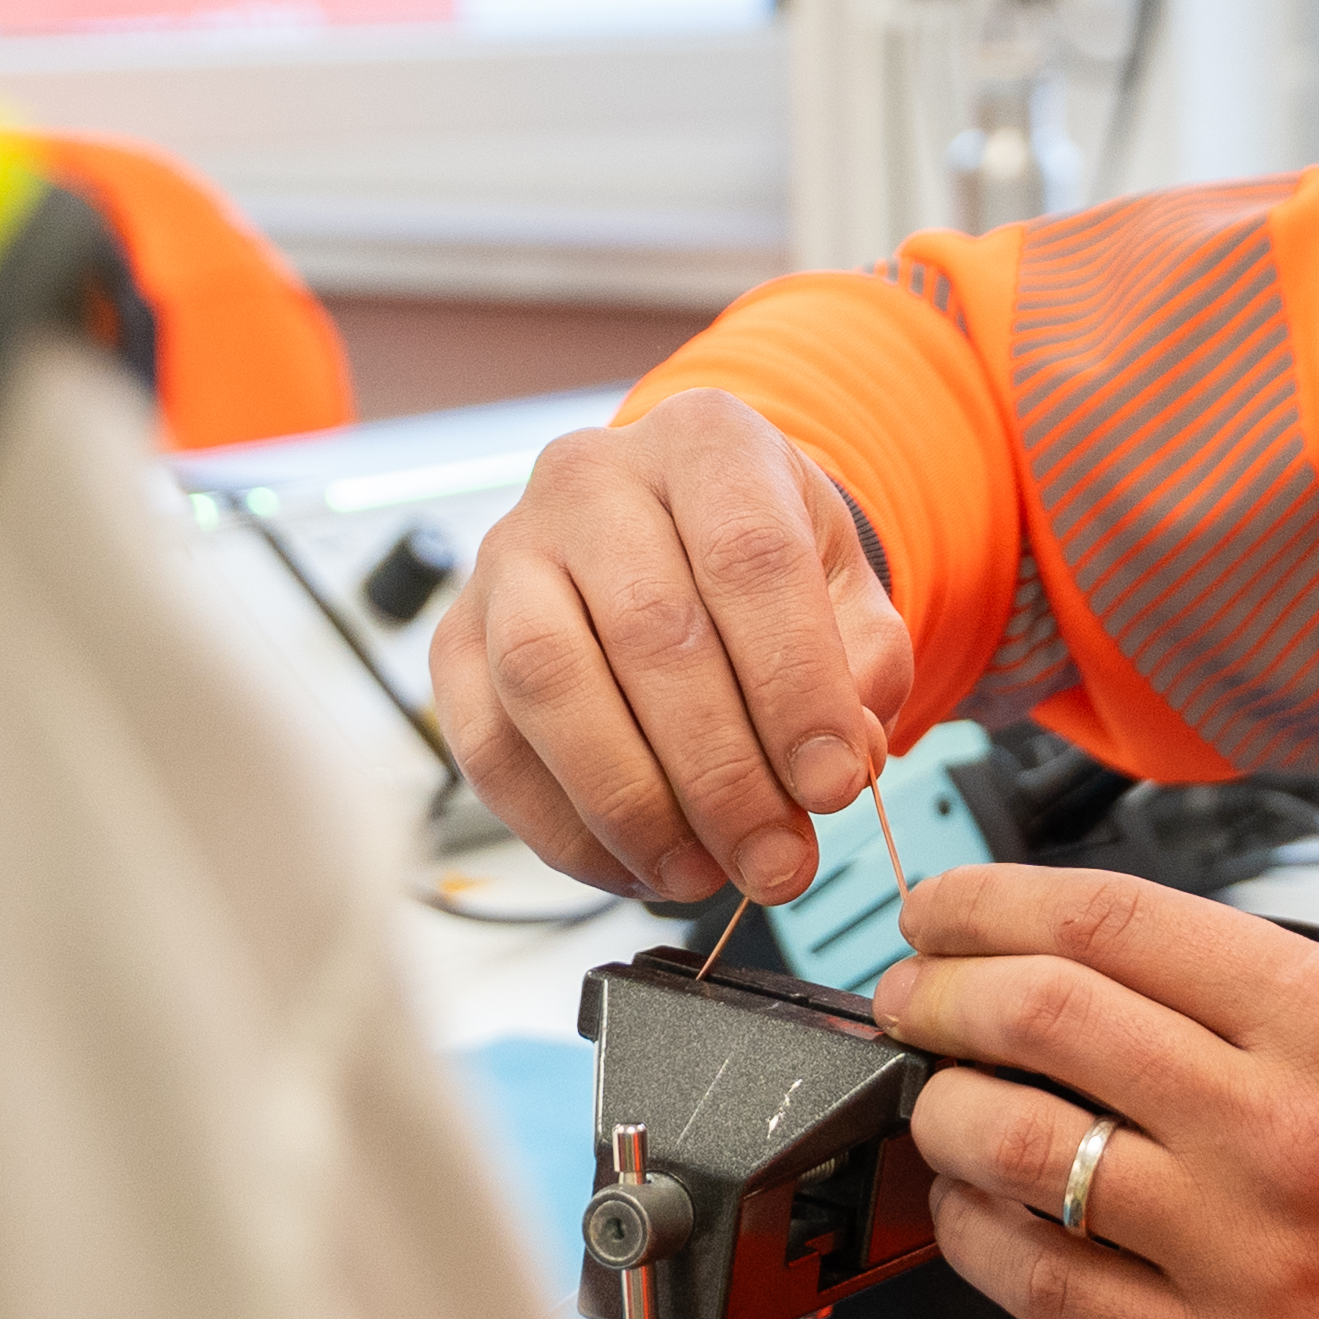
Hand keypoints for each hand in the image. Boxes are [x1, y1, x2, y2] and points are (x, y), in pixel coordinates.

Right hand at [433, 391, 919, 907]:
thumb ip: (863, 669)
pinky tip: (633, 865)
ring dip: (632, 804)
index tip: (834, 786)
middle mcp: (590, 479)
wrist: (676, 536)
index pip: (750, 558)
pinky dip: (562, 826)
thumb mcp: (846, 588)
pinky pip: (488, 744)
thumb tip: (841, 764)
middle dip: (722, 774)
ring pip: (550, 683)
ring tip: (700, 875)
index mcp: (705, 443)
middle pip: (649, 630)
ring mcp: (507, 554)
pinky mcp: (455, 637)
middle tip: (775, 862)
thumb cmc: (763, 565)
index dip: (796, 686)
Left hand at [873, 864, 1318, 1318]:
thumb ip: (1238, 981)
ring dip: (941, 1108)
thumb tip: (1065, 947)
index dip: (988, 904)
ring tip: (938, 1098)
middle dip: (941, 994)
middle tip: (914, 997)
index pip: (1109, 923)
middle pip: (1042, 1018)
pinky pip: (1038, 1280)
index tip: (941, 911)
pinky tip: (973, 1201)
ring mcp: (1240, 1253)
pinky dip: (973, 1227)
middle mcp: (1282, 1130)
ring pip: (1017, 1148)